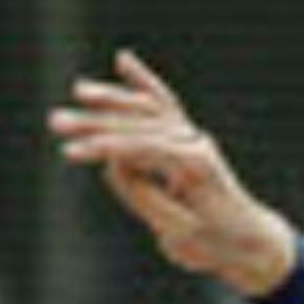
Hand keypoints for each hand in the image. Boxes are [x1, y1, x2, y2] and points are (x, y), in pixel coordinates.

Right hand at [48, 50, 297, 296]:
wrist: (247, 243)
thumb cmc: (215, 244)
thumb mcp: (178, 233)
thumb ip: (147, 197)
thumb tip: (114, 163)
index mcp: (196, 165)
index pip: (143, 147)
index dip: (105, 147)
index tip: (72, 151)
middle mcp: (195, 142)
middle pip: (140, 123)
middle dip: (95, 123)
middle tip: (56, 123)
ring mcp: (193, 138)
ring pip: (149, 109)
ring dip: (111, 100)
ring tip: (78, 91)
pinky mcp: (187, 140)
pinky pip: (162, 106)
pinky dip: (142, 84)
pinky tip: (123, 60)